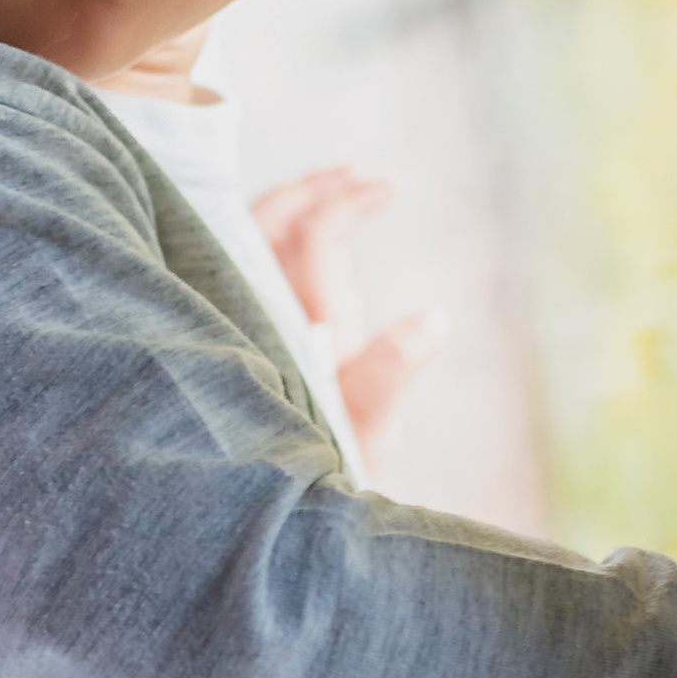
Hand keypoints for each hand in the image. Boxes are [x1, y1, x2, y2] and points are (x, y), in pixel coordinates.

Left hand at [248, 168, 442, 470]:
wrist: (270, 504)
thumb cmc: (328, 463)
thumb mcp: (368, 423)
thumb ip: (392, 369)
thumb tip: (433, 318)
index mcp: (298, 322)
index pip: (315, 239)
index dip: (349, 202)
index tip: (390, 185)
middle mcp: (263, 311)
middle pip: (268, 222)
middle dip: (312, 189)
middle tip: (357, 173)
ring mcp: (247, 319)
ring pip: (252, 240)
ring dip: (293, 206)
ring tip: (336, 187)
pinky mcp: (242, 333)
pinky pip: (248, 268)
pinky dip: (278, 238)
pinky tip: (304, 240)